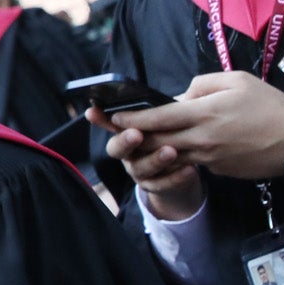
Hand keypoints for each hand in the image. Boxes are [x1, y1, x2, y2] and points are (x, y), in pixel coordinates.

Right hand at [89, 106, 205, 219]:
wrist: (184, 171)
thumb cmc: (177, 136)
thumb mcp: (172, 120)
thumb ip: (169, 110)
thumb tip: (181, 99)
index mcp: (128, 131)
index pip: (110, 122)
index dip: (100, 118)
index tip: (93, 112)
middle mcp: (128, 152)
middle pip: (116, 148)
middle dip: (125, 140)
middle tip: (137, 134)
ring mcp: (138, 170)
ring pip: (139, 167)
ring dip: (155, 159)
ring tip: (171, 151)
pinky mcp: (153, 186)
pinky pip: (160, 184)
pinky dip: (175, 177)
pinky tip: (190, 169)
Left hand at [108, 72, 283, 182]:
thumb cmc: (270, 105)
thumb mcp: (237, 81)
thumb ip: (202, 84)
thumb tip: (179, 96)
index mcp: (205, 114)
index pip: (158, 118)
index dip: (131, 118)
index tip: (112, 114)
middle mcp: (202, 139)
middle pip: (155, 140)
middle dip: (130, 134)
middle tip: (111, 127)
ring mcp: (208, 158)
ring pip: (168, 154)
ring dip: (149, 148)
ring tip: (135, 138)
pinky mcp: (216, 170)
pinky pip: (190, 161)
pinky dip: (177, 155)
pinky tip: (174, 146)